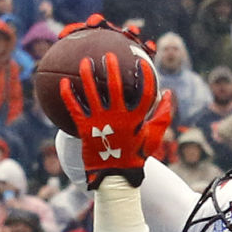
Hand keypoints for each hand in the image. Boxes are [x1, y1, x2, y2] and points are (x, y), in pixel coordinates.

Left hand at [59, 52, 172, 187]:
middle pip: (115, 87)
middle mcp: (118, 118)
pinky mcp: (85, 130)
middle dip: (112, 69)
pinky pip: (75, 109)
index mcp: (136, 119)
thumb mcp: (153, 137)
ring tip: (84, 61)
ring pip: (92, 94)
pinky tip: (63, 82)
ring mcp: (101, 123)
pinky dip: (68, 95)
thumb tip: (168, 93)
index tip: (142, 63)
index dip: (145, 77)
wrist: (114, 176)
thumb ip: (162, 115)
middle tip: (108, 55)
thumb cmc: (135, 155)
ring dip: (88, 76)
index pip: (145, 93)